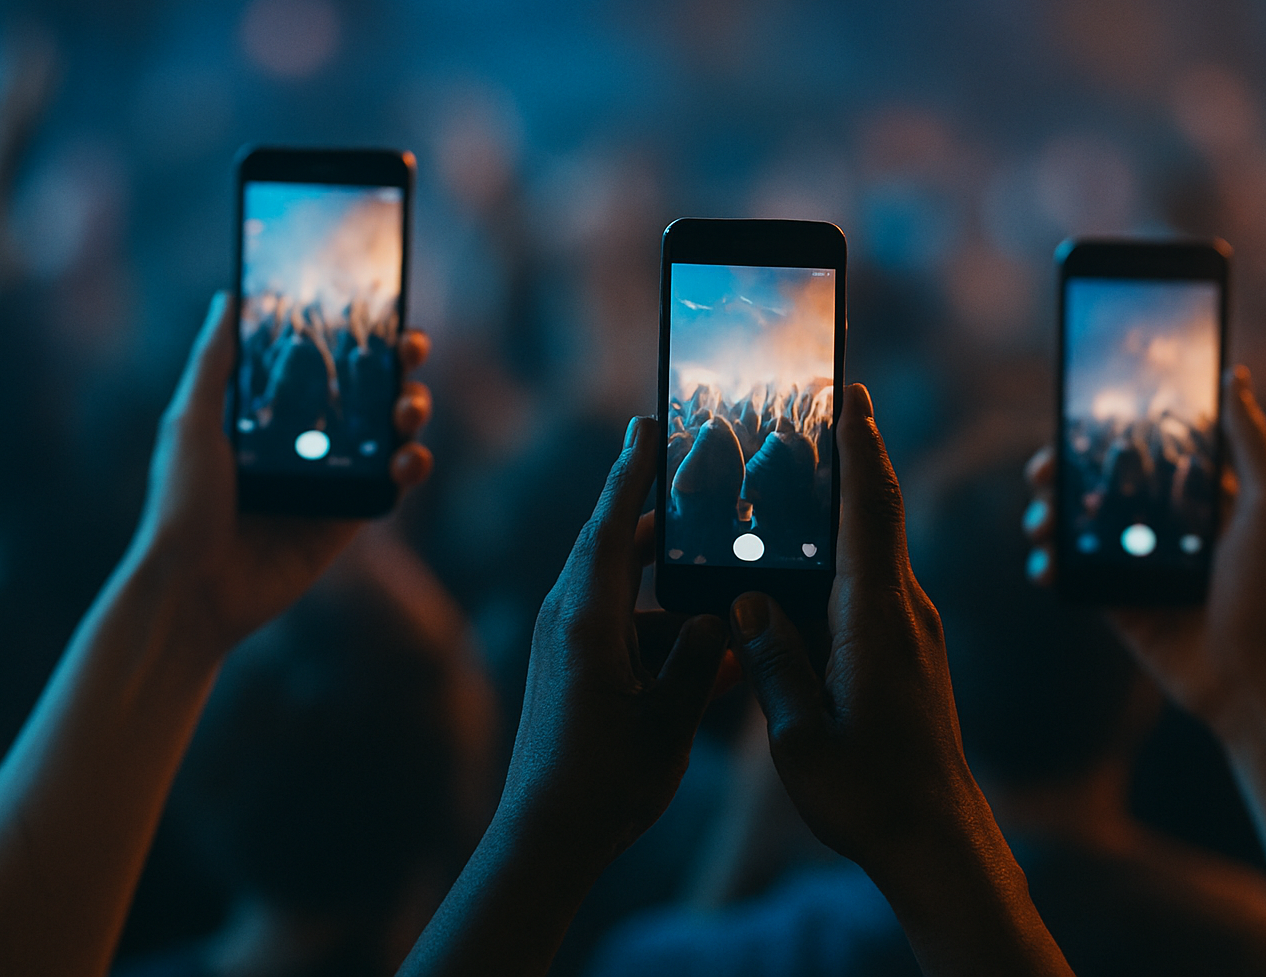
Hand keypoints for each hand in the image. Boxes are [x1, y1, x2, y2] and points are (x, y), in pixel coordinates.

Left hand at [131, 292, 433, 654]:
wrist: (194, 590)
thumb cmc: (181, 506)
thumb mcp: (190, 422)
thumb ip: (214, 363)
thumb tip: (229, 296)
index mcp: (268, 413)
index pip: (321, 362)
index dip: (354, 335)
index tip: (380, 311)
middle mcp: (304, 441)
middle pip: (366, 391)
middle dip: (396, 366)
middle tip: (410, 350)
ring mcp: (331, 479)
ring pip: (389, 432)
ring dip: (411, 410)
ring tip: (408, 408)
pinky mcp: (349, 517)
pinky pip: (393, 484)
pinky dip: (411, 466)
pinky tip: (408, 459)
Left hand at [495, 416, 729, 868]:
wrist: (546, 840)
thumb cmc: (605, 780)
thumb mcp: (669, 717)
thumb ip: (699, 660)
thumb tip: (719, 621)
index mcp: (587, 619)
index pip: (612, 526)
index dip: (632, 473)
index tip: (646, 425)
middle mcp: (568, 620)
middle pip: (614, 546)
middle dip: (652, 514)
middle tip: (692, 477)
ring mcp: (566, 646)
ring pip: (623, 591)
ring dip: (665, 583)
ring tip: (716, 577)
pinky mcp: (570, 672)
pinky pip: (621, 630)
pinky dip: (658, 629)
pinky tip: (709, 650)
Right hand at [726, 384, 978, 871]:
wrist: (939, 842)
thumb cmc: (870, 797)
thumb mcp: (800, 738)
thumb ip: (772, 663)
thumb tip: (747, 602)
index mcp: (877, 622)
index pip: (869, 513)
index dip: (859, 448)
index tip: (851, 393)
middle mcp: (905, 614)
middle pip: (880, 514)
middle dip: (858, 455)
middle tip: (832, 403)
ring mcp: (914, 633)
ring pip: (878, 550)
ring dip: (849, 508)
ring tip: (804, 477)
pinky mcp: (912, 654)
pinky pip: (876, 587)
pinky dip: (847, 559)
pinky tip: (810, 570)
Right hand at [1023, 366, 1265, 734]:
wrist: (1250, 676)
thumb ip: (1251, 443)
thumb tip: (1237, 376)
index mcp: (1196, 498)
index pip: (1142, 453)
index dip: (1105, 436)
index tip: (1075, 424)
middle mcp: (1161, 527)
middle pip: (1096, 486)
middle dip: (1061, 476)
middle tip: (1042, 475)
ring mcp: (1133, 565)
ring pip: (1074, 529)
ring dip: (1045, 519)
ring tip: (1039, 525)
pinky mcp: (1113, 603)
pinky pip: (1070, 576)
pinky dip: (1048, 567)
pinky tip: (1044, 566)